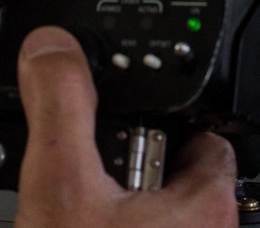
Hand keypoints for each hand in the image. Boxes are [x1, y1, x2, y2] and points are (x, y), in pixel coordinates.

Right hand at [14, 26, 238, 227]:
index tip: (145, 89)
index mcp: (204, 208)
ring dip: (109, 184)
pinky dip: (97, 217)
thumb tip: (51, 48)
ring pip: (146, 202)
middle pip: (173, 164)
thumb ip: (59, 107)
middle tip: (90, 144)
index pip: (208, 131)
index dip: (174, 106)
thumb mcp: (60, 187)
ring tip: (70, 184)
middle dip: (130, 146)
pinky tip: (64, 223)